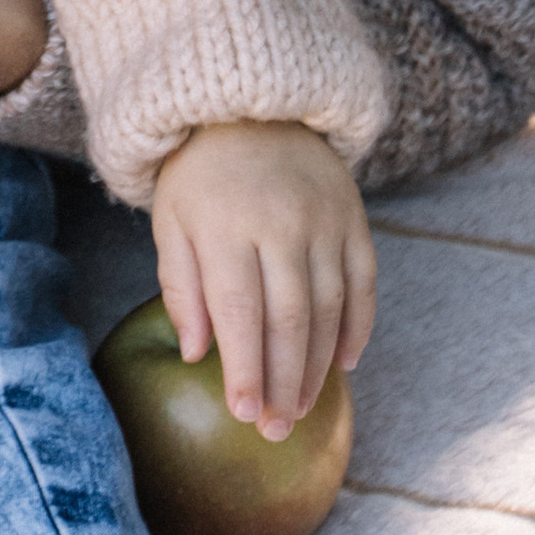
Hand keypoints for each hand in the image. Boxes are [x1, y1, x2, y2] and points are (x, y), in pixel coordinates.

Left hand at [150, 119, 377, 441]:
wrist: (251, 104)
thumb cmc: (200, 175)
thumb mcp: (171, 220)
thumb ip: (181, 285)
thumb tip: (196, 353)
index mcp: (226, 225)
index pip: (238, 311)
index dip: (245, 368)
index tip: (244, 415)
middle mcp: (280, 223)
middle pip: (289, 319)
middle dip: (284, 383)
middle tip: (277, 430)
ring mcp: (323, 219)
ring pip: (329, 309)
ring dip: (319, 367)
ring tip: (303, 408)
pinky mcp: (354, 218)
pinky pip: (364, 283)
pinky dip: (358, 328)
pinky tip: (345, 364)